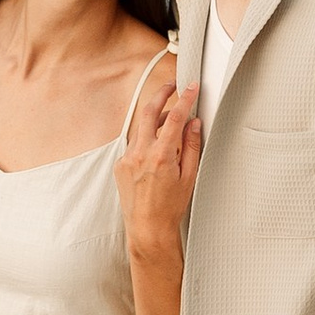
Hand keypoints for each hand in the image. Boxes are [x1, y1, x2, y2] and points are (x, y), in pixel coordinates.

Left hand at [116, 76, 201, 254]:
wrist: (148, 229)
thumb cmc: (170, 207)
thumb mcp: (189, 176)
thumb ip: (191, 146)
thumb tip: (194, 123)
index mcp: (161, 156)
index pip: (174, 118)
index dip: (185, 99)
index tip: (191, 88)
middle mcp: (141, 154)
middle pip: (149, 111)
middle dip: (161, 93)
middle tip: (172, 85)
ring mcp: (127, 158)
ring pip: (141, 128)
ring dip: (155, 119)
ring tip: (170, 120)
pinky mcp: (120, 164)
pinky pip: (135, 143)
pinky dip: (147, 140)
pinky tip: (157, 149)